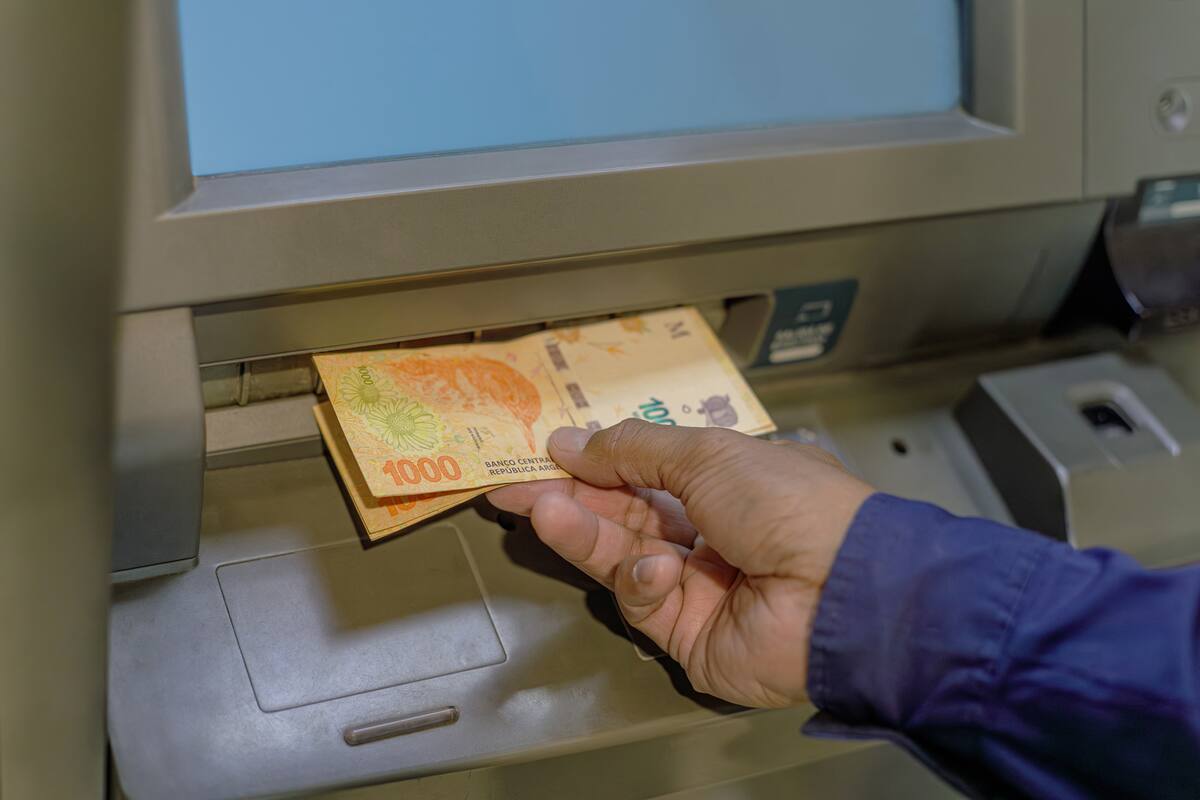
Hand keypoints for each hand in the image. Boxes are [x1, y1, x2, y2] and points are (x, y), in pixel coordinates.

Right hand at [487, 420, 873, 707]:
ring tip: (544, 511)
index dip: (597, 463)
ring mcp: (705, 587)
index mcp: (734, 483)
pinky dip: (642, 582)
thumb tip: (574, 441)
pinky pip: (647, 603)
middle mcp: (719, 533)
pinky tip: (652, 568)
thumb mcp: (707, 453)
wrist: (840, 594)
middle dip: (572, 500)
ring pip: (626, 558)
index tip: (547, 455)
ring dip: (585, 533)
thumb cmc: (791, 507)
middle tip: (517, 488)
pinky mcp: (693, 636)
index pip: (649, 472)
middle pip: (628, 516)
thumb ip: (632, 449)